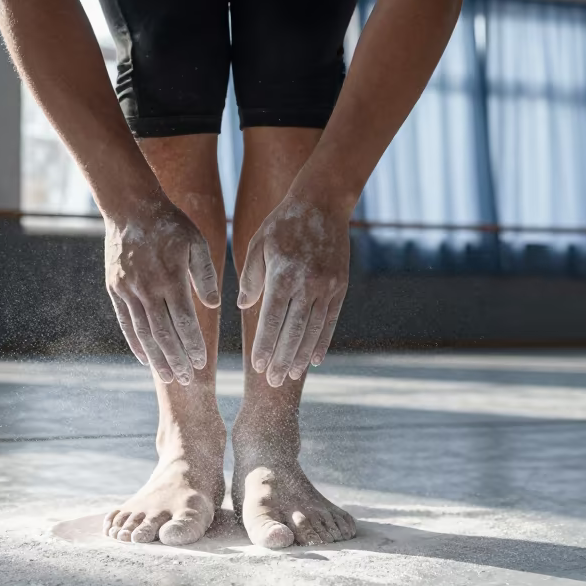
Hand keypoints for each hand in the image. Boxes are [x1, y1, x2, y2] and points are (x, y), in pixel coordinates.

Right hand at [105, 196, 221, 383]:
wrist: (130, 208)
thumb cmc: (170, 225)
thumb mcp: (196, 242)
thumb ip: (205, 275)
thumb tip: (213, 305)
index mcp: (171, 277)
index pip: (184, 320)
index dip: (193, 344)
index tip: (202, 363)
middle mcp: (147, 288)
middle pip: (163, 333)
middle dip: (176, 359)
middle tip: (187, 380)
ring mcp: (128, 290)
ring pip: (144, 332)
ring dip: (157, 357)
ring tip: (168, 376)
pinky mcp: (115, 289)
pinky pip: (126, 322)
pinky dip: (135, 343)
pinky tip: (145, 358)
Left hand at [237, 193, 349, 386]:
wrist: (322, 203)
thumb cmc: (282, 224)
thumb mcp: (258, 245)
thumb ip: (252, 278)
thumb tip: (245, 307)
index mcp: (283, 274)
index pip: (272, 319)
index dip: (265, 345)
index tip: (258, 367)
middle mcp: (307, 283)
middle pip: (294, 330)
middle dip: (282, 358)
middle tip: (273, 382)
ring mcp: (327, 286)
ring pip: (314, 329)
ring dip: (302, 355)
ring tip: (291, 375)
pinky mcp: (340, 286)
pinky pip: (330, 320)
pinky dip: (323, 341)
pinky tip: (314, 359)